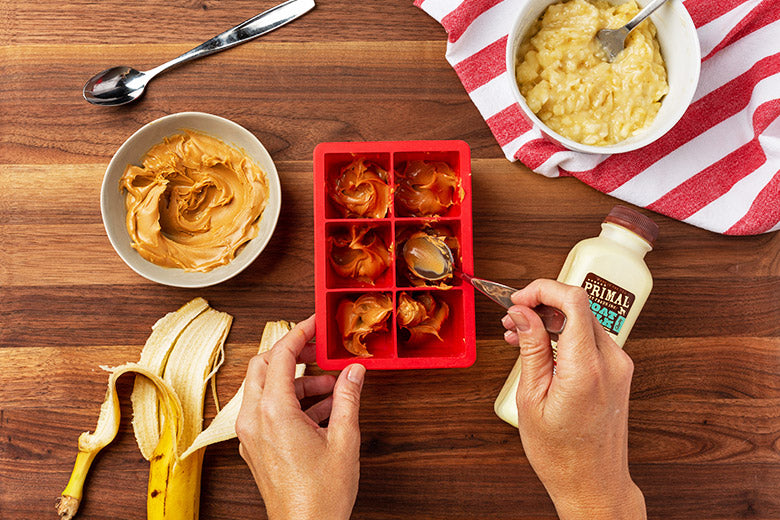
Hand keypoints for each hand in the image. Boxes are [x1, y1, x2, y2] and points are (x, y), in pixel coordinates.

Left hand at [235, 315, 365, 519]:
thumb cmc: (321, 495)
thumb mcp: (344, 439)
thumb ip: (348, 398)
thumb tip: (354, 371)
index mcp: (273, 412)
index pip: (279, 355)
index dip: (298, 333)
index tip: (314, 324)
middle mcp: (253, 420)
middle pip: (262, 366)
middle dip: (291, 354)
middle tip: (318, 351)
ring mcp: (250, 435)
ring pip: (264, 389)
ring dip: (295, 381)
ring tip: (331, 389)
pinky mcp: (254, 447)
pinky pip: (266, 411)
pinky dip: (289, 402)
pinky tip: (321, 411)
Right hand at [501, 280, 645, 519]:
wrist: (593, 484)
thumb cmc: (561, 453)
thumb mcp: (532, 398)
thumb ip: (530, 348)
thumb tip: (522, 313)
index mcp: (587, 368)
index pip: (574, 300)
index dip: (543, 289)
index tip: (518, 298)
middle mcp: (610, 362)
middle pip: (579, 306)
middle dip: (542, 304)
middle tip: (511, 318)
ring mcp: (618, 366)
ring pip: (583, 320)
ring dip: (551, 320)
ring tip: (519, 335)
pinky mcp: (617, 371)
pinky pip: (590, 338)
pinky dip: (564, 335)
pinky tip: (540, 347)